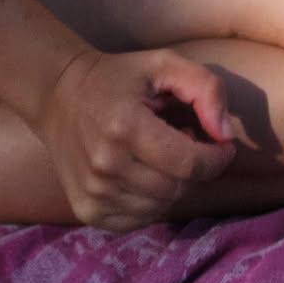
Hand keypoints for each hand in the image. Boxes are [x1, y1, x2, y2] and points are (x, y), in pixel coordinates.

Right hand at [40, 46, 237, 229]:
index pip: (190, 164)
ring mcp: (93, 193)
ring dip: (174, 184)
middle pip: (178, 187)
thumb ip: (206, 89)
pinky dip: (153, 200)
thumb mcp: (165, 64)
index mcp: (124, 127)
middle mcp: (105, 166)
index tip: (223, 145)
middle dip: (195, 168)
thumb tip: (224, 134)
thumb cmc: (119, 78)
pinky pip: (140, 218)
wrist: (59, 96)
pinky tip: (144, 173)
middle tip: (186, 142)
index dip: (217, 158)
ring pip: (162, 206)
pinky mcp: (87, 211)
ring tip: (161, 155)